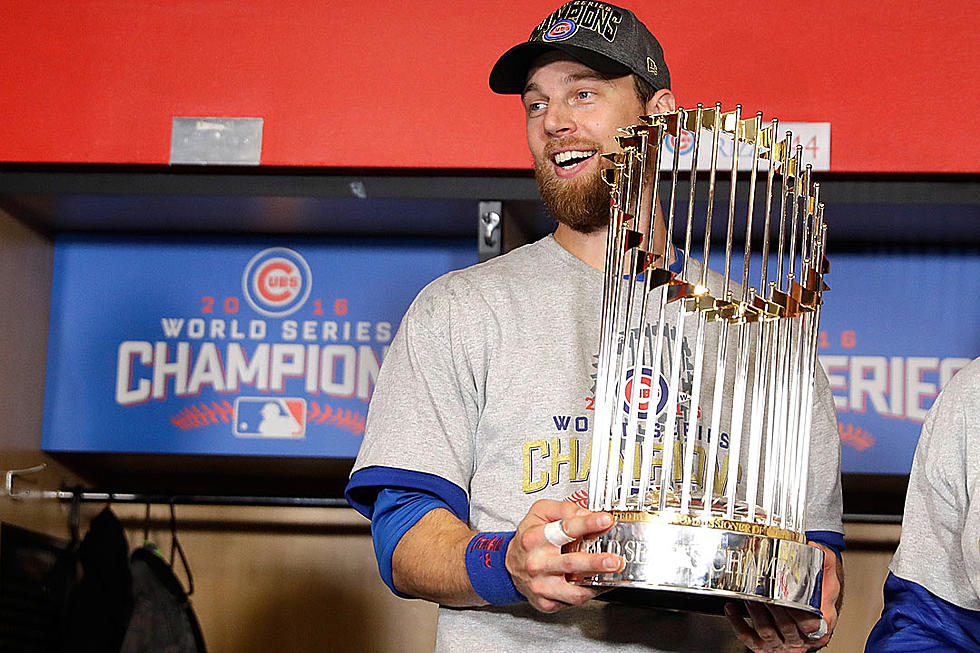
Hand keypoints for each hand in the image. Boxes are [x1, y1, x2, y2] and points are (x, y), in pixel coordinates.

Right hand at [505, 499, 622, 612]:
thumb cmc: (529, 538)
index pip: (564, 529)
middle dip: (596, 562)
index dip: (588, 524)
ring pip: (573, 590)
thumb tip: (589, 515)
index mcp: (535, 537)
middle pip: (570, 563)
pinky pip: (573, 601)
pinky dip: (591, 593)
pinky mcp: (546, 601)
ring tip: (613, 575)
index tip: (606, 520)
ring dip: (597, 583)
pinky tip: (600, 583)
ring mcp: (541, 585)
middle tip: (615, 560)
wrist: (509, 565)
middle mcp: (537, 562)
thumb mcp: (540, 513)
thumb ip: (565, 509)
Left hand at [724, 542, 840, 650]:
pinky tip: (732, 609)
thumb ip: (825, 562)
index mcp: (819, 626)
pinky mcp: (763, 646)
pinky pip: (749, 639)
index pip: (811, 626)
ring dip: (756, 615)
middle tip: (764, 594)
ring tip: (748, 598)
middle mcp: (800, 639)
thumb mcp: (827, 581)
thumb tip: (815, 546)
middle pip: (786, 628)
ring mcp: (781, 644)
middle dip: (774, 611)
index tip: (792, 603)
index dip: (802, 617)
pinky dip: (738, 624)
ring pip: (767, 633)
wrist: (807, 612)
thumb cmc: (817, 598)